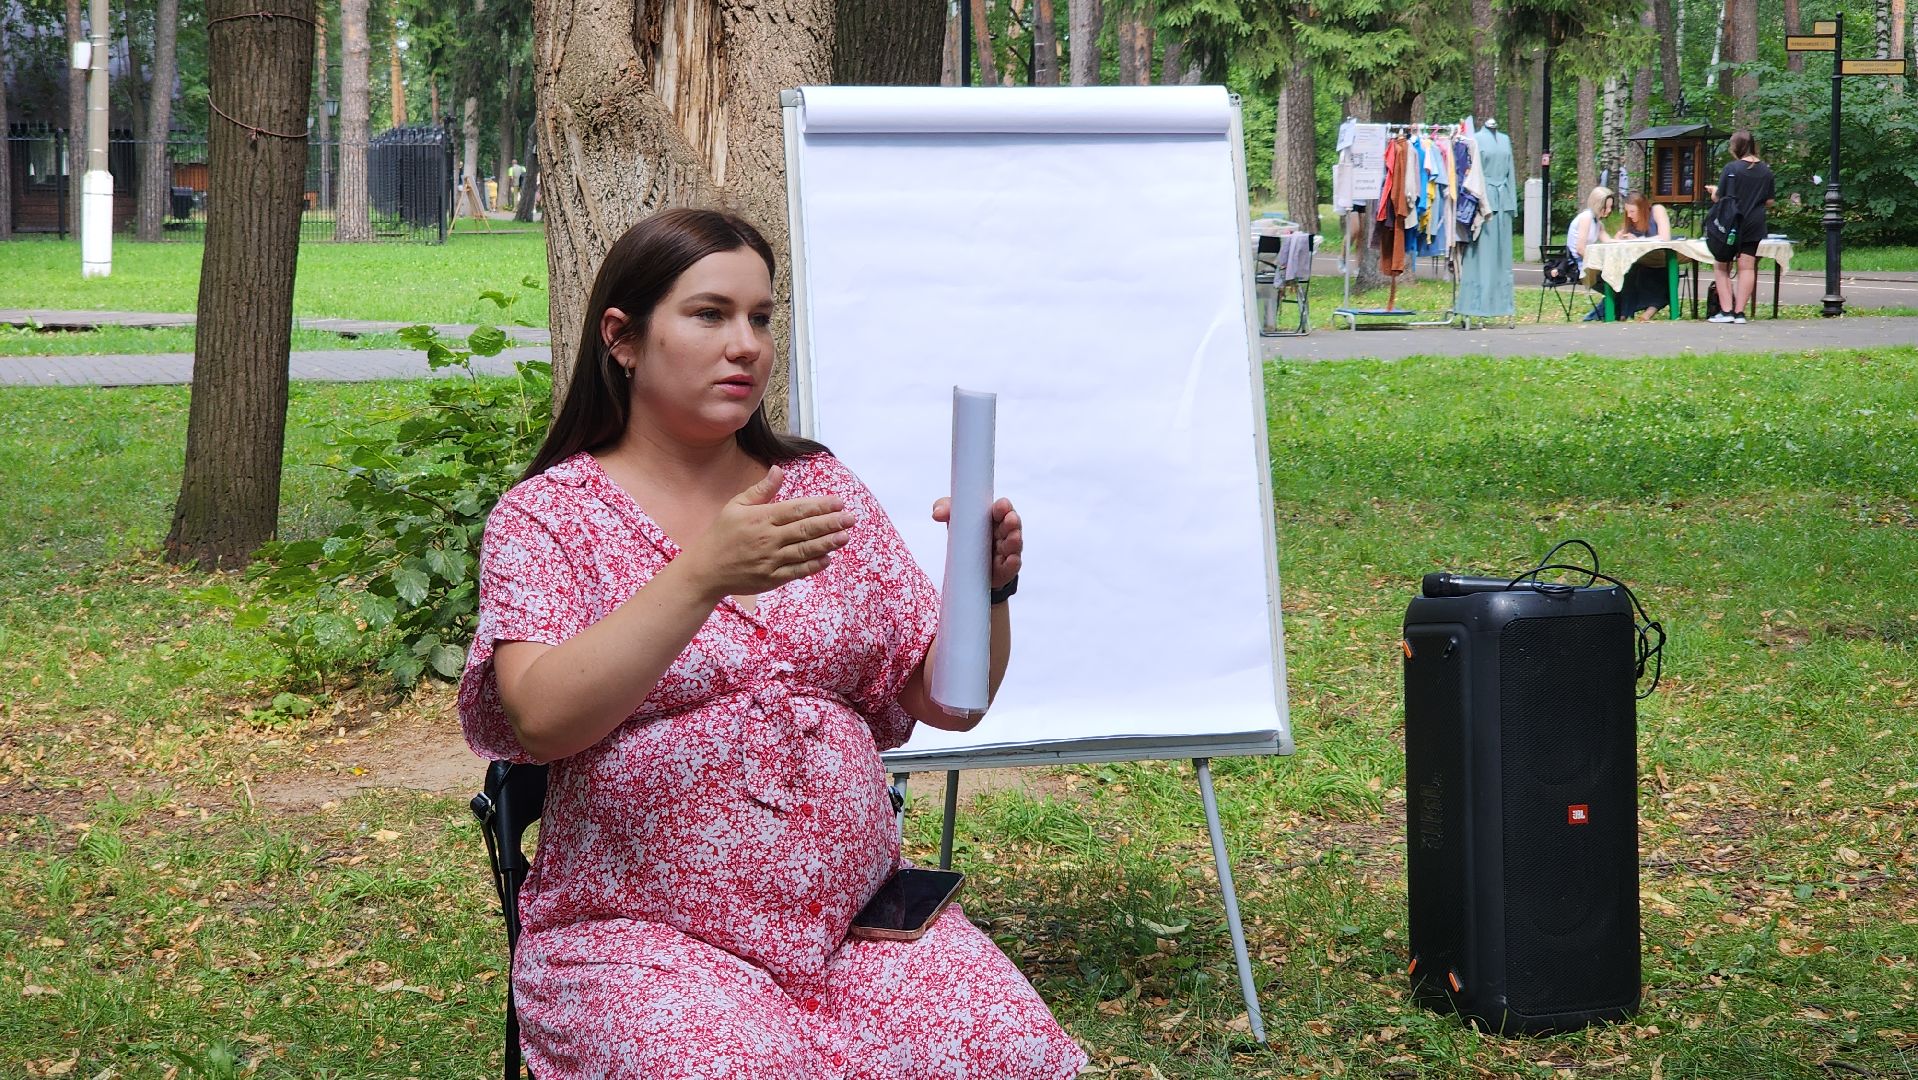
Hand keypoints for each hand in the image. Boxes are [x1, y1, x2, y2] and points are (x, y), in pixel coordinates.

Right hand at [680, 466, 854, 601]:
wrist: (705, 570)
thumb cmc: (721, 535)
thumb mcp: (735, 506)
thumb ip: (760, 490)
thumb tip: (778, 470)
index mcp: (760, 518)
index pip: (796, 510)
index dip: (819, 506)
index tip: (838, 502)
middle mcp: (768, 539)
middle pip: (805, 529)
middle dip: (830, 523)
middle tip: (850, 518)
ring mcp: (770, 560)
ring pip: (804, 550)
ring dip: (827, 543)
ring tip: (845, 536)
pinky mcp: (771, 578)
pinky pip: (796, 572)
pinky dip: (813, 566)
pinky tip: (827, 559)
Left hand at [932, 496, 1022, 589]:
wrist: (967, 568)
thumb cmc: (965, 535)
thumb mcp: (954, 519)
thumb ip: (946, 510)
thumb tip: (937, 514)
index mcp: (994, 517)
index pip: (1003, 508)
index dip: (1003, 506)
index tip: (1000, 506)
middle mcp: (1003, 532)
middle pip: (1011, 525)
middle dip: (1012, 522)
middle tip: (1010, 520)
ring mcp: (1005, 551)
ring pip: (1014, 545)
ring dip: (1015, 541)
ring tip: (1014, 537)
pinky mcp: (1004, 570)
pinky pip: (1011, 566)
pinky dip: (1012, 563)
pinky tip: (1012, 560)